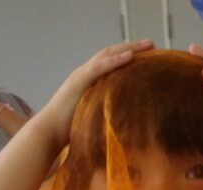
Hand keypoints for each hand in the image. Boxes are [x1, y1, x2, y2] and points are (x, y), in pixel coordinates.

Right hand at [34, 40, 152, 148]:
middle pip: (112, 54)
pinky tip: (130, 56)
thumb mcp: (96, 117)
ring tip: (148, 46)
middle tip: (153, 44)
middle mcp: (86, 73)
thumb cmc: (72, 129)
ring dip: (129, 49)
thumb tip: (128, 122)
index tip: (150, 55)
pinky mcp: (78, 82)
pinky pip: (99, 67)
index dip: (129, 56)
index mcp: (90, 81)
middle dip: (133, 48)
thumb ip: (108, 112)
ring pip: (107, 56)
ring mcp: (81, 76)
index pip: (112, 62)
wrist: (49, 132)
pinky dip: (114, 61)